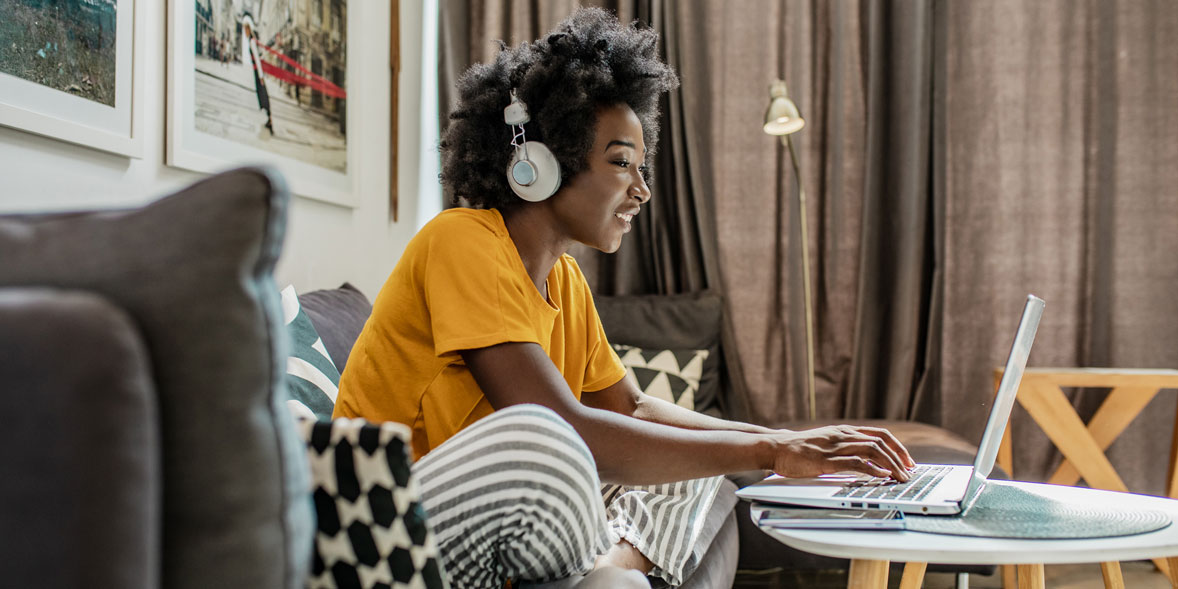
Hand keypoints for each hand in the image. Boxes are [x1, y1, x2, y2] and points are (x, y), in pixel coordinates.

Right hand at [769, 425, 915, 480]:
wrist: (776, 447)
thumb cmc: (798, 449)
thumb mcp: (826, 443)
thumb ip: (843, 447)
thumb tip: (863, 461)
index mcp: (844, 431)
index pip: (879, 434)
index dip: (897, 447)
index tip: (907, 460)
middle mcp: (843, 435)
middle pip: (881, 442)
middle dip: (900, 457)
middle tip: (910, 471)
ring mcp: (836, 447)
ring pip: (873, 451)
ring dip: (891, 465)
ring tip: (900, 477)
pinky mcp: (827, 460)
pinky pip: (856, 463)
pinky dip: (873, 470)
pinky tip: (881, 477)